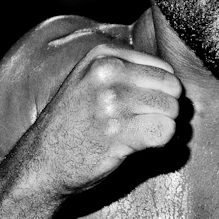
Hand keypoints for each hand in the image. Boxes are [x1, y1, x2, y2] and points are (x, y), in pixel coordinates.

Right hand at [17, 43, 182, 197]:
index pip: (164, 68)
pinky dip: (161, 142)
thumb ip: (128, 72)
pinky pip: (165, 131)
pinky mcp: (118, 132)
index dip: (162, 91)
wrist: (42, 162)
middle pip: (172, 87)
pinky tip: (142, 145)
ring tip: (142, 134)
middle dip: (168, 108)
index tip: (145, 106)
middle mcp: (108, 73)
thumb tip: (176, 83)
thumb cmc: (74, 123)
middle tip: (148, 122)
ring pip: (171, 109)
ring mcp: (112, 102)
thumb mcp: (91, 80)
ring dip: (165, 126)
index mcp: (103, 56)